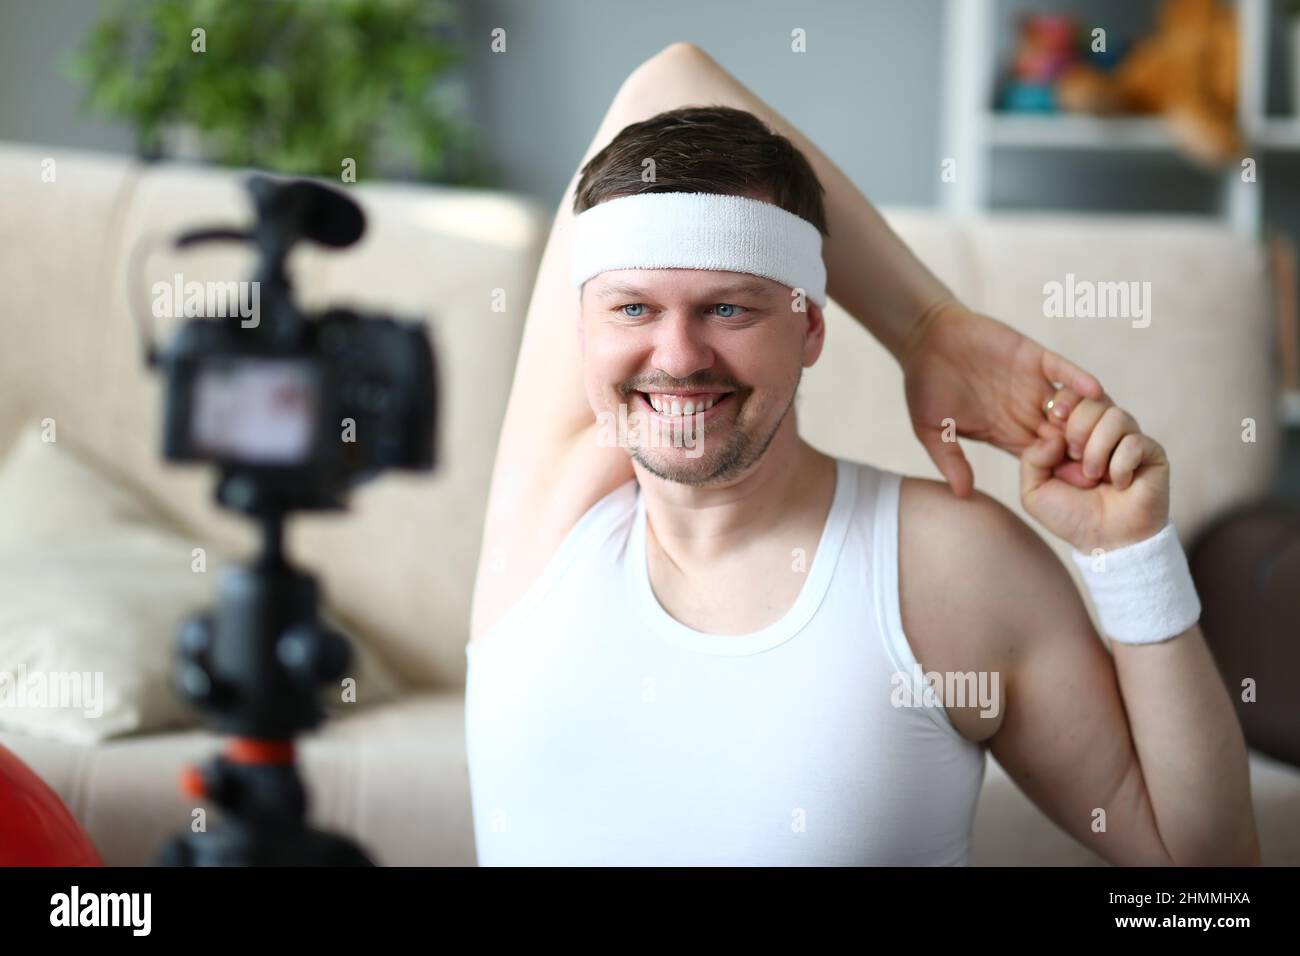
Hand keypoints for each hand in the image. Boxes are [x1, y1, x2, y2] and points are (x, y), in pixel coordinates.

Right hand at [901, 301, 1103, 497]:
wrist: (925, 338)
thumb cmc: (925, 386)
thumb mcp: (932, 430)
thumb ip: (950, 460)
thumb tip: (962, 495)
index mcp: (1005, 432)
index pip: (1042, 458)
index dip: (1059, 471)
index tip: (1074, 485)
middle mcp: (1025, 411)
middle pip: (1067, 435)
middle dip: (1084, 449)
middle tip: (1096, 462)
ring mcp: (1032, 385)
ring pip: (1073, 405)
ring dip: (1084, 418)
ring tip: (1091, 431)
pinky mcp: (1033, 358)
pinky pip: (1063, 370)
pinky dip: (1079, 379)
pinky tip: (1092, 390)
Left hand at [1019, 394, 1169, 553]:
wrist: (1105, 542)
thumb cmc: (1071, 517)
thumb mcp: (1034, 491)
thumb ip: (1032, 459)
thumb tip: (1054, 434)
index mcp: (1075, 434)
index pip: (1073, 396)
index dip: (1064, 400)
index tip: (1054, 419)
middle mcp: (1103, 432)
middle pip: (1093, 400)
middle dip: (1078, 428)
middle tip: (1075, 457)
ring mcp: (1129, 440)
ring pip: (1116, 416)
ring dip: (1098, 449)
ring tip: (1094, 476)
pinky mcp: (1152, 453)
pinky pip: (1136, 442)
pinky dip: (1121, 466)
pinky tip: (1119, 484)